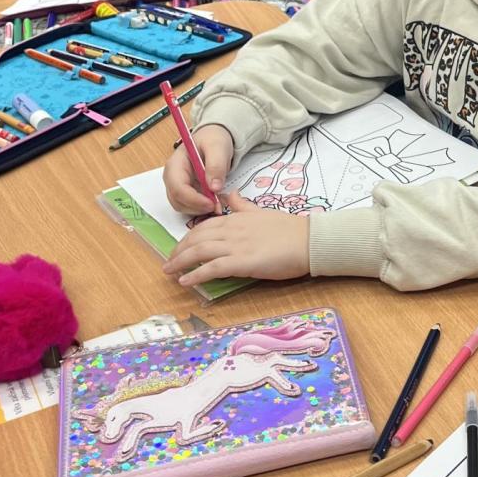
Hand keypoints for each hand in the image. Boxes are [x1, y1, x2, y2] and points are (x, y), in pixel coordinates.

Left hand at [161, 193, 309, 285]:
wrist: (308, 241)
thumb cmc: (290, 229)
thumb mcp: (262, 212)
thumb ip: (242, 205)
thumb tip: (229, 194)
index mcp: (237, 218)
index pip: (204, 226)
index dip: (188, 238)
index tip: (180, 248)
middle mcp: (232, 230)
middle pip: (196, 238)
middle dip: (179, 250)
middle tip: (169, 263)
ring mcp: (237, 246)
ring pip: (200, 251)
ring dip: (181, 262)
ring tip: (170, 272)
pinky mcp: (243, 262)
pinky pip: (212, 268)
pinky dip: (196, 275)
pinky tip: (185, 282)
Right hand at [162, 124, 233, 215]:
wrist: (213, 140)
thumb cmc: (212, 140)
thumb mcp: (217, 147)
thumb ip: (216, 165)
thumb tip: (214, 187)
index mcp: (175, 164)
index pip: (177, 188)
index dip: (194, 199)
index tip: (212, 203)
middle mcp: (172, 178)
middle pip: (177, 201)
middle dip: (197, 207)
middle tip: (218, 207)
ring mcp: (177, 186)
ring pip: (183, 207)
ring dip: (199, 210)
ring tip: (218, 203)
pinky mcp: (185, 193)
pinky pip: (190, 206)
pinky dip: (201, 208)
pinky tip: (214, 202)